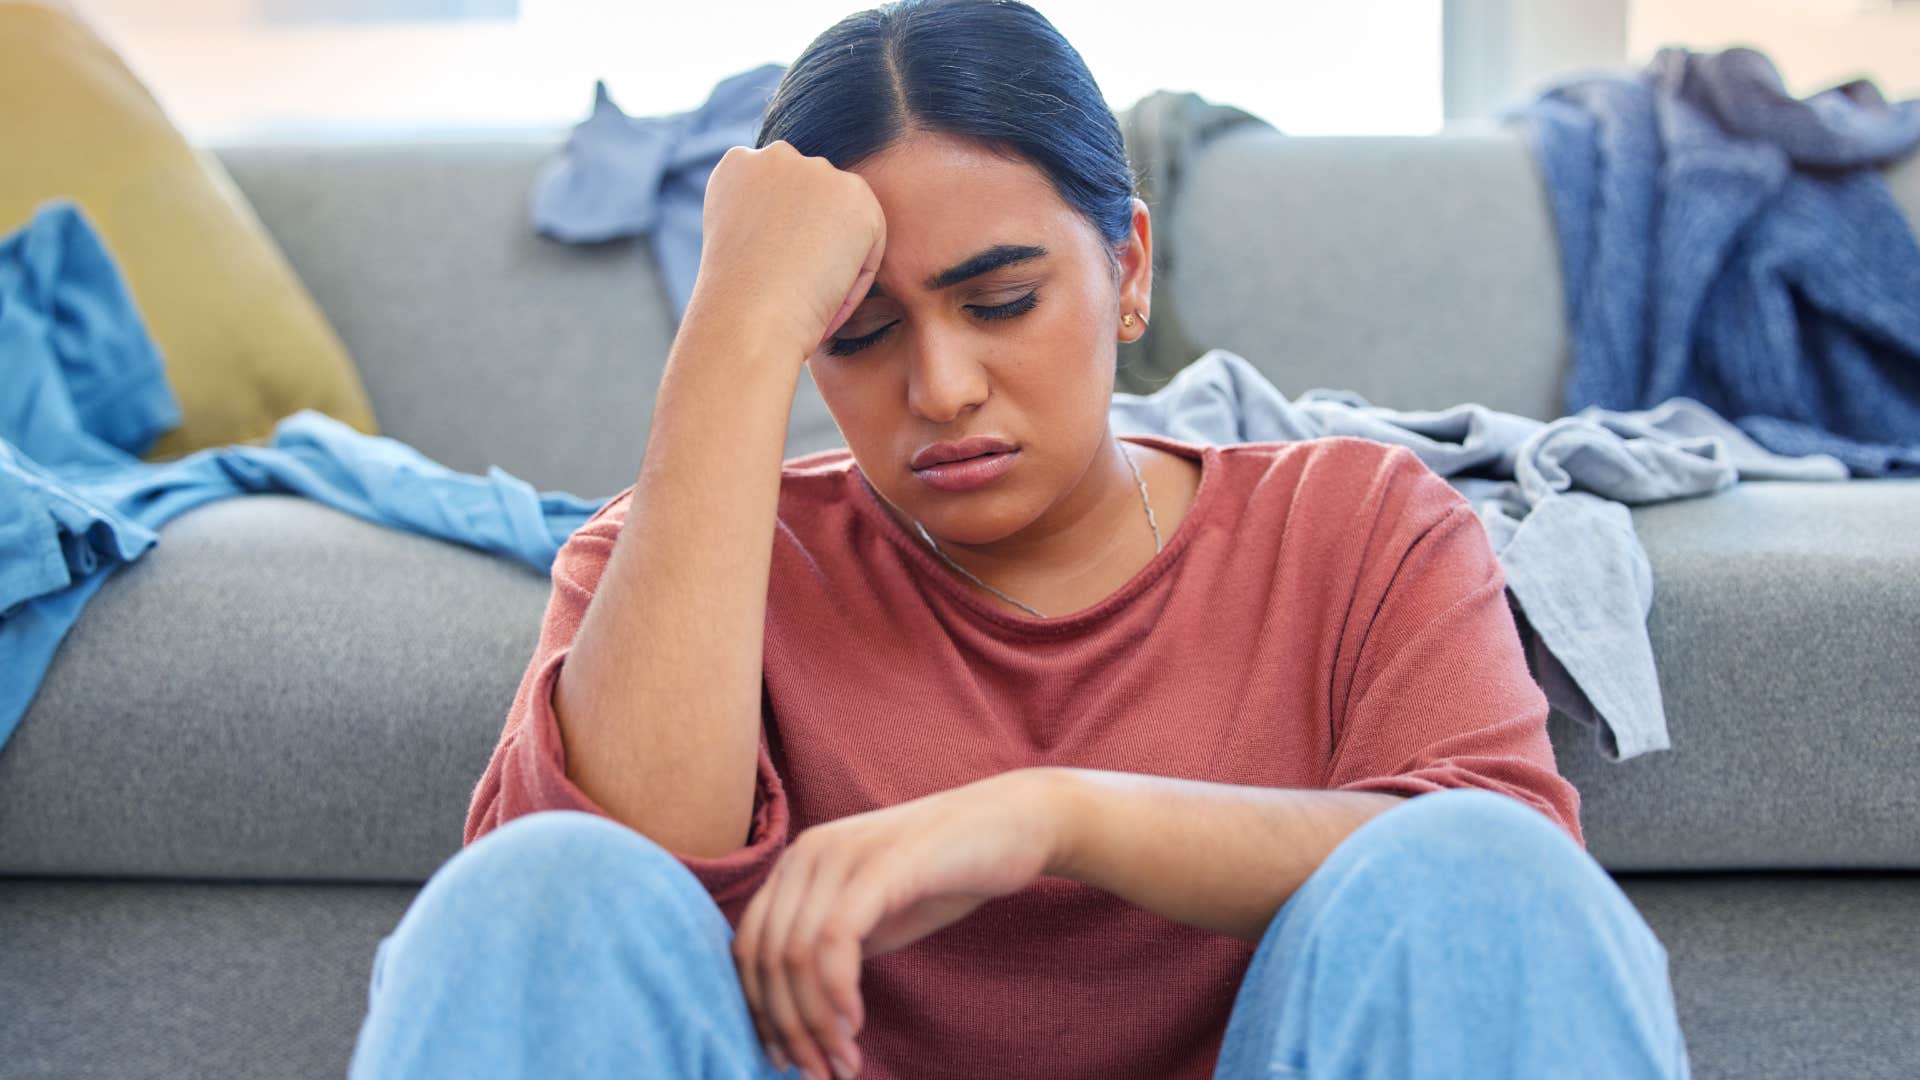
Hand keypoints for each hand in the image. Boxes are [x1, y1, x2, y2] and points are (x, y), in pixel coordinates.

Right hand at [689, 139, 887, 366]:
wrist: (748, 319)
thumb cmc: (737, 304)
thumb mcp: (738, 246)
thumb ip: (765, 221)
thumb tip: (800, 232)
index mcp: (738, 166)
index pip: (780, 198)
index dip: (783, 245)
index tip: (775, 280)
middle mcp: (775, 156)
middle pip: (815, 204)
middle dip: (814, 245)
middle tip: (799, 292)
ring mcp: (817, 171)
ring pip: (844, 222)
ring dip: (836, 260)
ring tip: (812, 300)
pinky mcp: (856, 195)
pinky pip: (871, 241)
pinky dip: (857, 278)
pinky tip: (829, 298)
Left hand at [732, 768, 1063, 1079]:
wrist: (1015, 823)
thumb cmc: (947, 875)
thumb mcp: (876, 917)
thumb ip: (834, 951)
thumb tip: (799, 1016)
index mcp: (799, 863)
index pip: (749, 945)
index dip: (760, 1010)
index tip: (784, 1060)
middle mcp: (808, 852)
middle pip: (767, 956)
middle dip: (787, 1027)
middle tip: (817, 1072)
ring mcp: (842, 853)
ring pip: (796, 954)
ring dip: (814, 1022)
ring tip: (842, 1063)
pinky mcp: (881, 864)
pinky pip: (835, 939)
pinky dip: (837, 992)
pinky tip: (855, 1024)